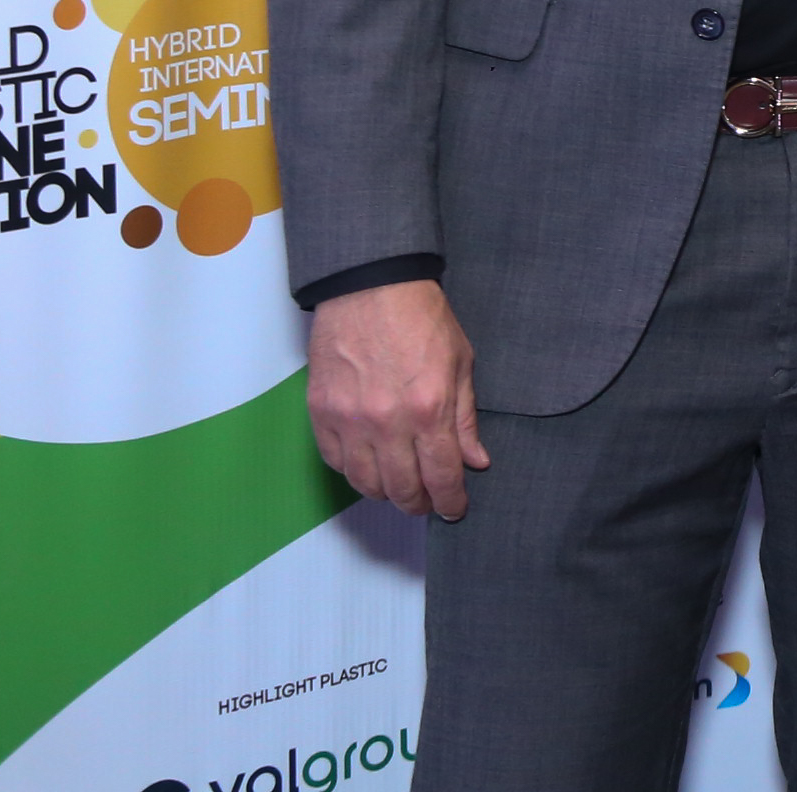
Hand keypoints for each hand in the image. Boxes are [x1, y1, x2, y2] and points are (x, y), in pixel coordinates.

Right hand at [308, 279, 489, 518]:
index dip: (450, 501)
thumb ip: (466, 418)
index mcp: (429, 410)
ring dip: (385, 492)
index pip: (441, 476)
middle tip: (427, 502)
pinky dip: (353, 472)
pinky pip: (335, 462)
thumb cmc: (422, 319)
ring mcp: (349, 420)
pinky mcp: (321, 413)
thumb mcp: (461, 363)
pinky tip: (368, 466)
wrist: (371, 287)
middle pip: (402, 488)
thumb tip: (475, 461)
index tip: (454, 509)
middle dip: (419, 503)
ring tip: (398, 487)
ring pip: (365, 483)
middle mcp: (387, 423)